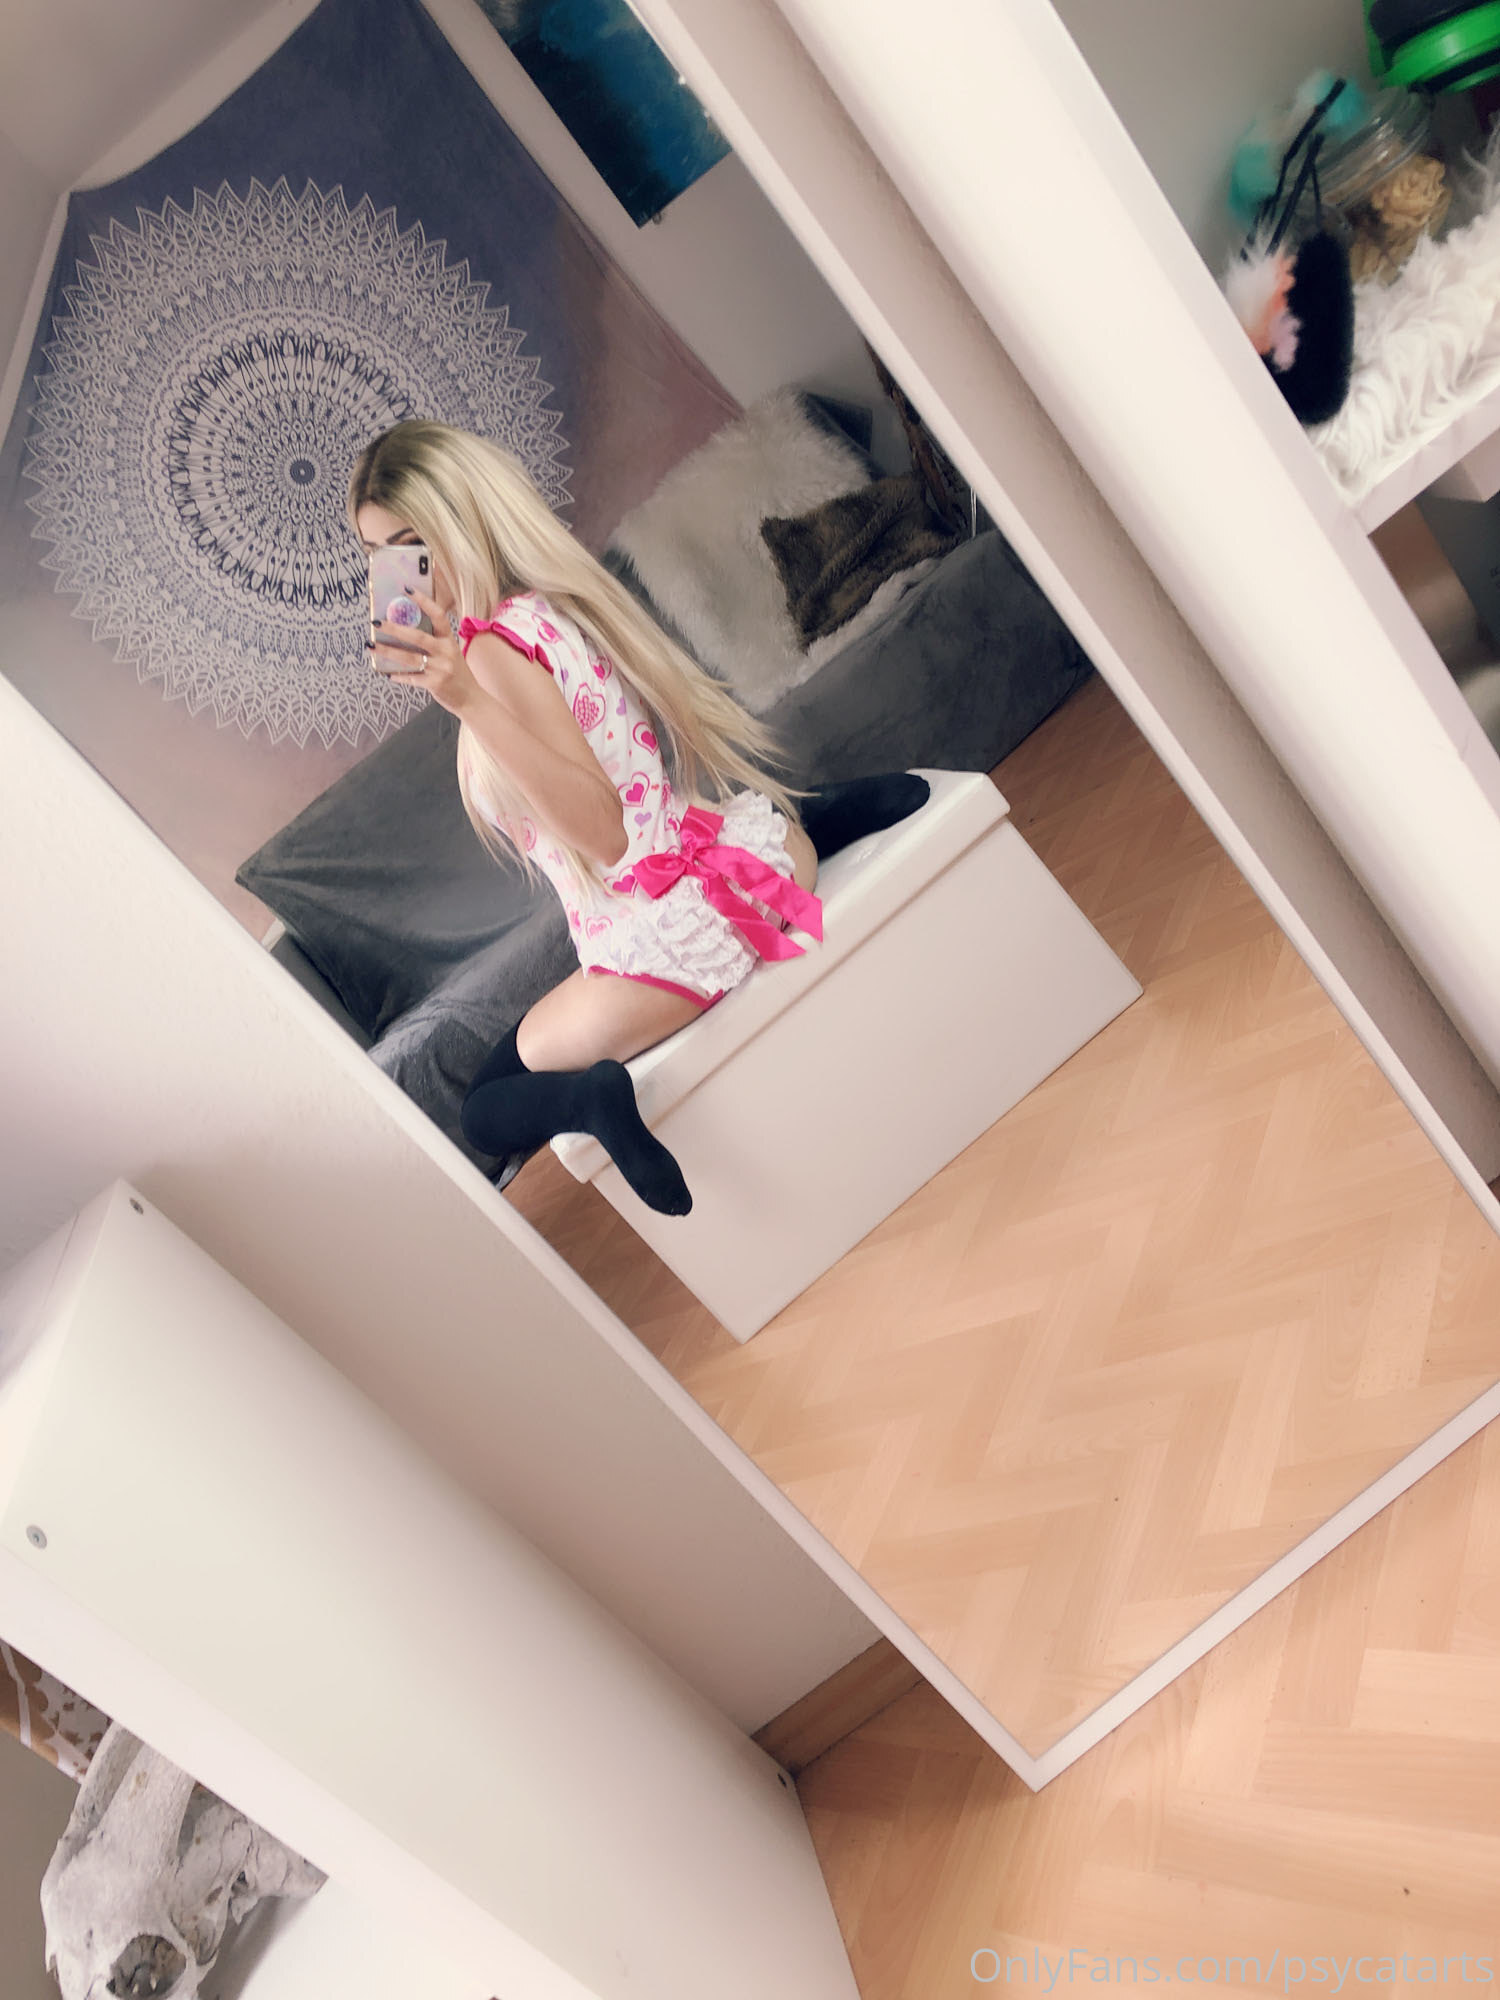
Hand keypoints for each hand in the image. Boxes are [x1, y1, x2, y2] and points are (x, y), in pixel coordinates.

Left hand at [366, 588, 479, 717]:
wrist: (471, 699)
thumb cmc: (457, 673)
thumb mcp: (451, 653)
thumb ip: (434, 642)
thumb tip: (404, 630)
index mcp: (449, 640)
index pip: (438, 615)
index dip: (423, 601)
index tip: (406, 589)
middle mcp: (446, 652)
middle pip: (417, 636)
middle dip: (395, 628)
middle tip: (376, 622)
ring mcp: (440, 669)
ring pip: (409, 657)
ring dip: (387, 651)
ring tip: (371, 646)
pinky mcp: (434, 684)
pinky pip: (411, 678)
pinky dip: (398, 676)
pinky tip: (386, 673)